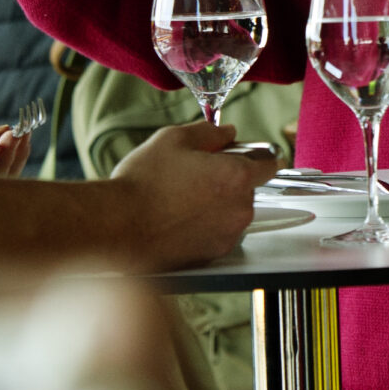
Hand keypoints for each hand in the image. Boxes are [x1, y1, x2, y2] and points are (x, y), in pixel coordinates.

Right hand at [109, 122, 280, 268]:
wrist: (118, 227)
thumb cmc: (144, 184)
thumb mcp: (174, 139)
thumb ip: (210, 133)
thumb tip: (227, 133)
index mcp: (237, 177)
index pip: (270, 164)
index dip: (256, 157)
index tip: (244, 156)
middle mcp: (240, 210)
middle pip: (247, 189)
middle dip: (227, 181)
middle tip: (195, 176)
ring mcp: (227, 236)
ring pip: (232, 213)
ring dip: (216, 205)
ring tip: (181, 199)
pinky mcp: (212, 256)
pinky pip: (218, 234)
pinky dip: (205, 227)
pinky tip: (178, 219)